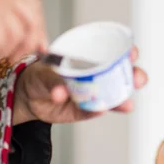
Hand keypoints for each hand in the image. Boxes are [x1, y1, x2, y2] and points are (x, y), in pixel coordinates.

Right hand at [0, 0, 47, 62]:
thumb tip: (30, 42)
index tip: (40, 48)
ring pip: (17, 36)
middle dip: (27, 45)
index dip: (40, 30)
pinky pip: (1, 43)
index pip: (34, 8)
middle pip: (32, 22)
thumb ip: (5, 19)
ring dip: (0, 50)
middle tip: (12, 58)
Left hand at [12, 47, 146, 124]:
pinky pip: (94, 111)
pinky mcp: (85, 110)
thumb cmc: (39, 74)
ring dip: (122, 100)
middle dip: (134, 77)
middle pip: (123, 76)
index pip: (116, 52)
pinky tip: (100, 110)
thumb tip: (61, 92)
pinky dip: (97, 111)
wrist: (27, 96)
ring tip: (126, 105)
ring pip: (114, 97)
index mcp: (91, 58)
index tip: (132, 53)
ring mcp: (93, 94)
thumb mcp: (45, 71)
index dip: (129, 52)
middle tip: (136, 80)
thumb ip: (54, 81)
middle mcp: (97, 75)